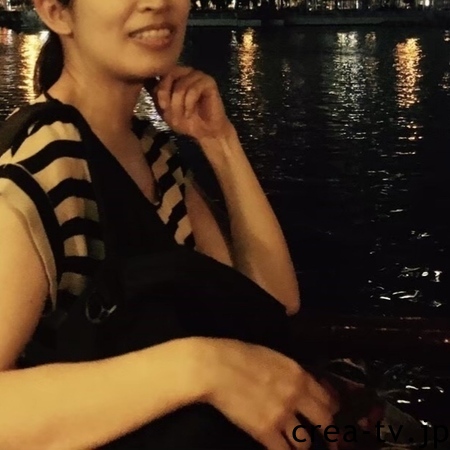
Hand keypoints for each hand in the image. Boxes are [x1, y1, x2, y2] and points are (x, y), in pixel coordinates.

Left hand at [145, 66, 234, 141]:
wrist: (206, 132)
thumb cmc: (185, 121)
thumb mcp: (165, 110)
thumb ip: (157, 96)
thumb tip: (146, 80)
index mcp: (174, 76)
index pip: (160, 74)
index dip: (159, 91)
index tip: (162, 107)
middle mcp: (185, 72)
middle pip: (169, 75)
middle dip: (167, 95)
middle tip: (168, 111)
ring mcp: (198, 75)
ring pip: (181, 85)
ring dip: (178, 104)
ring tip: (182, 116)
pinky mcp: (209, 82)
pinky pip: (194, 90)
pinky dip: (189, 104)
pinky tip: (190, 113)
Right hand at [200, 338, 338, 449]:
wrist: (216, 367)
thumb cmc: (240, 355)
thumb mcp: (273, 357)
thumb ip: (291, 373)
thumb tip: (302, 384)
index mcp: (298, 374)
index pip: (328, 398)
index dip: (331, 409)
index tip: (329, 414)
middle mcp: (296, 396)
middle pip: (325, 422)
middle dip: (328, 433)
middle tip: (328, 441)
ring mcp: (282, 415)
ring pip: (305, 442)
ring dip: (301, 444)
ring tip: (295, 443)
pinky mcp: (265, 431)